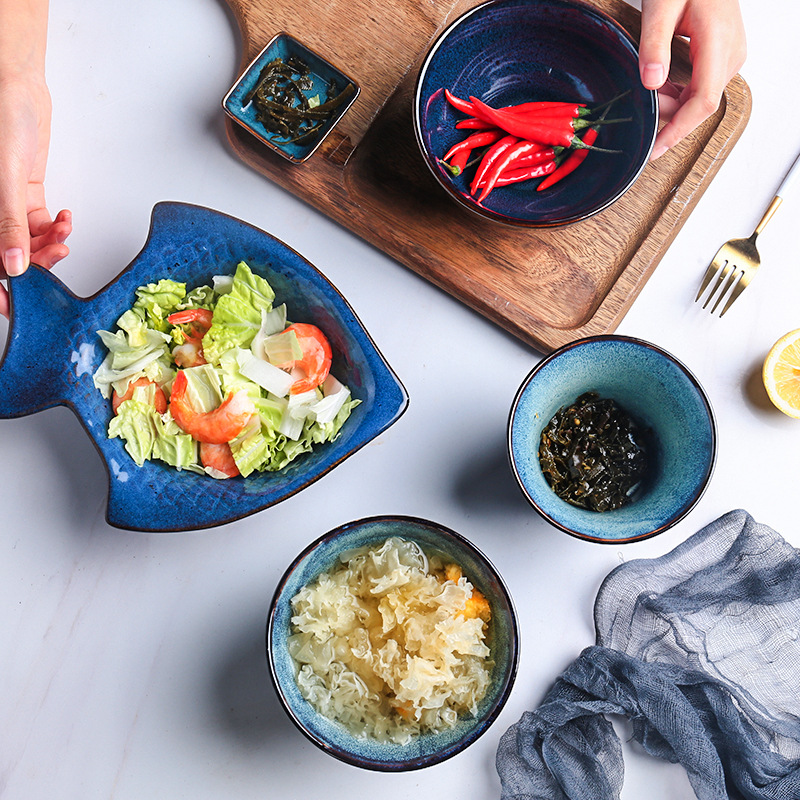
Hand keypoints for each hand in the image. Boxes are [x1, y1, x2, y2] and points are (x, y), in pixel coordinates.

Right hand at [0, 0, 71, 318]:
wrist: (14, 83)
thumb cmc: (0, 117)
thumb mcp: (5, 175)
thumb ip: (8, 222)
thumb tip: (12, 267)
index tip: (16, 305)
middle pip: (9, 254)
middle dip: (34, 262)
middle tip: (56, 256)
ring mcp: (5, 203)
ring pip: (26, 242)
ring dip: (48, 245)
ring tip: (64, 234)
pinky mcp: (23, 194)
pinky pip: (38, 225)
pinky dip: (55, 228)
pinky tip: (65, 219)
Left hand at [639, 0, 746, 159]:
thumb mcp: (661, 7)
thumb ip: (654, 45)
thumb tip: (651, 82)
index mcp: (719, 43)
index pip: (703, 102)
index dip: (678, 130)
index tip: (656, 149)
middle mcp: (730, 54)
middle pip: (699, 104)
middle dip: (668, 112)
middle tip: (641, 102)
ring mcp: (729, 56)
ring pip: (698, 98)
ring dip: (670, 101)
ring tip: (648, 89)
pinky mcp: (722, 57)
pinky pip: (699, 86)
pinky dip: (676, 92)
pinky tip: (658, 84)